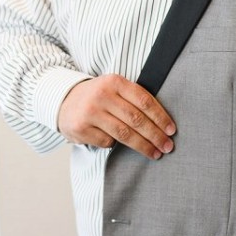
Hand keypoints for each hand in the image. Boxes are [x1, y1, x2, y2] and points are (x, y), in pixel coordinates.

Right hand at [57, 74, 175, 159]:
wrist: (63, 101)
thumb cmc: (98, 96)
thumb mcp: (114, 88)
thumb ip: (134, 99)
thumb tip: (163, 123)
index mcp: (114, 82)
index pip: (144, 101)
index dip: (160, 117)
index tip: (171, 130)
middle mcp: (102, 95)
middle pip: (136, 119)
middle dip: (155, 135)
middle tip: (167, 146)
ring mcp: (90, 112)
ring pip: (124, 134)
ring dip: (143, 146)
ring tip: (155, 153)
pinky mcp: (81, 128)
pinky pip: (108, 142)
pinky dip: (116, 145)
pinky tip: (119, 144)